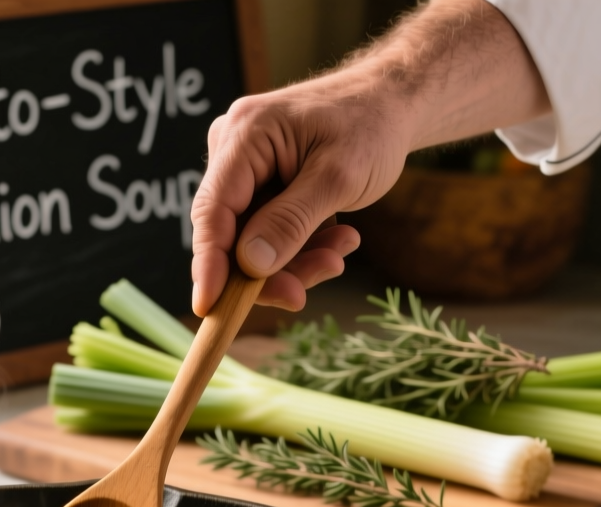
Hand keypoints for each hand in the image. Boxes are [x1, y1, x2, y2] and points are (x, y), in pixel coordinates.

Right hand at [188, 76, 396, 313]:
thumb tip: (249, 264)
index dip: (208, 264)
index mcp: (245, 135)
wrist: (391, 104)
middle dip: (267, 269)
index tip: (209, 308)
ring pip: (252, 239)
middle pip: (230, 232)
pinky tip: (338, 237)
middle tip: (304, 294)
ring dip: (294, 258)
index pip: (212, 210)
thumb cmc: (370, 127)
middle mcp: (234, 149)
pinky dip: (301, 245)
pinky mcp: (261, 183)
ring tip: (340, 252)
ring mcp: (245, 167)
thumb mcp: (338, 178)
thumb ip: (292, 221)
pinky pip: (269, 230)